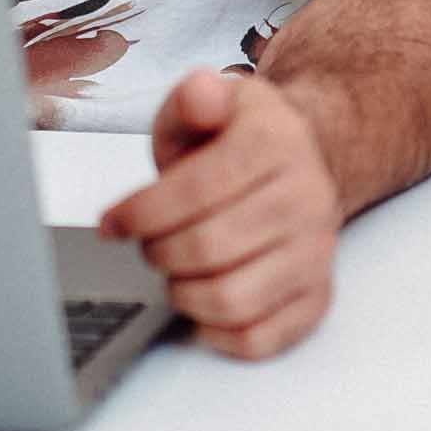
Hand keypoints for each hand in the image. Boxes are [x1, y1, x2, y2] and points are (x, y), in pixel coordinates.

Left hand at [97, 70, 340, 359]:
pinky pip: (261, 338)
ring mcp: (317, 251)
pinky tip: (203, 306)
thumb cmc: (241, 138)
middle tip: (148, 244)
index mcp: (277, 143)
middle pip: (206, 249)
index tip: (113, 222)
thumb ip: (193, 99)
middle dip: (158, 252)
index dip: (139, 214)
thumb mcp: (211, 102)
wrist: (302, 159)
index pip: (194, 192)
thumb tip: (199, 93)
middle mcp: (307, 197)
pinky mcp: (317, 294)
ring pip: (231, 301)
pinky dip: (219, 333)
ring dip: (183, 293)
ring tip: (175, 271)